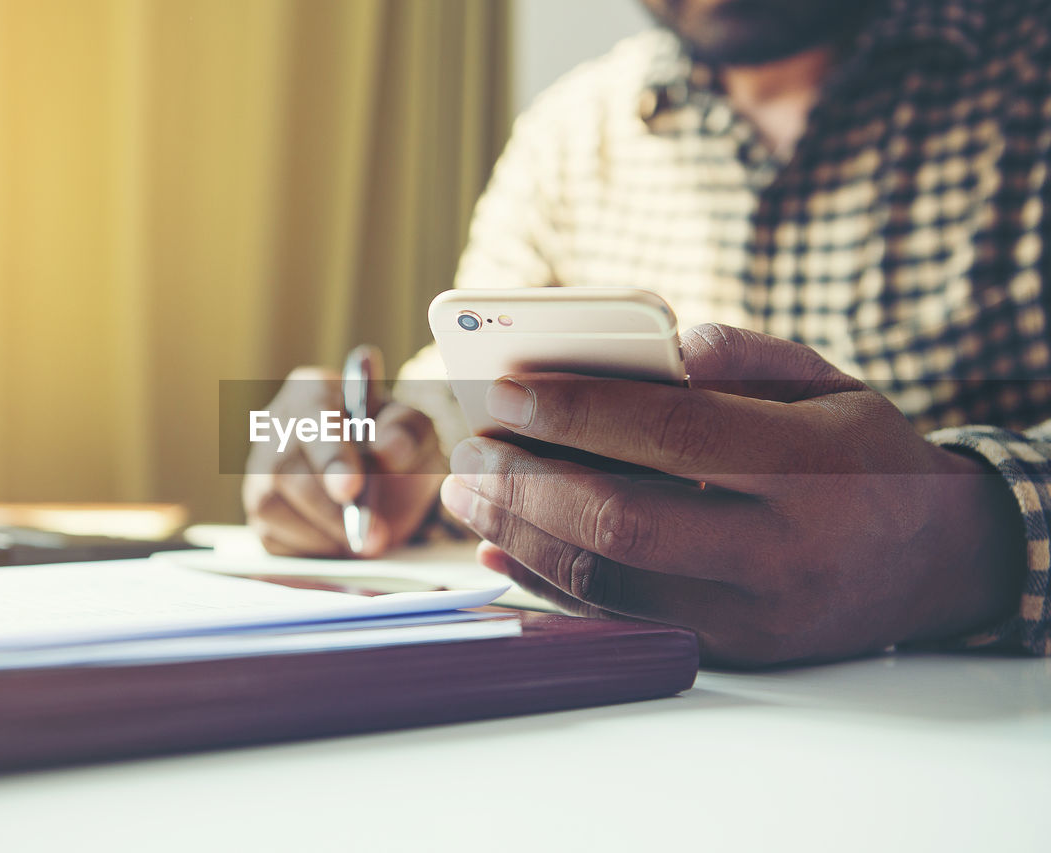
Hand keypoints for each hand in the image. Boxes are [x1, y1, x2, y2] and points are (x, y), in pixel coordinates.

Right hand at [243, 367, 446, 556]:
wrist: (386, 485)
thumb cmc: (393, 447)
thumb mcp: (415, 432)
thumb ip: (408, 432)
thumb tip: (389, 448)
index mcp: (312, 392)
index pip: (311, 419)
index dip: (329, 457)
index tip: (351, 490)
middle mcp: (275, 427)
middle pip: (284, 469)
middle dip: (330, 510)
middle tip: (373, 536)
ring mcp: (260, 471)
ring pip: (271, 506)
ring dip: (323, 533)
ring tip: (368, 543)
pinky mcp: (260, 513)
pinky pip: (271, 538)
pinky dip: (312, 550)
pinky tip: (342, 546)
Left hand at [440, 324, 1026, 666]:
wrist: (938, 562)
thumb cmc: (866, 456)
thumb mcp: (831, 385)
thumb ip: (747, 356)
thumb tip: (660, 346)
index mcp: (809, 466)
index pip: (671, 433)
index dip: (576, 411)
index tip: (505, 391)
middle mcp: (781, 550)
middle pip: (623, 521)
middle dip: (527, 482)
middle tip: (470, 448)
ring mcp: (755, 614)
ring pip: (611, 582)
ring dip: (521, 534)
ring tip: (468, 492)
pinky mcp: (734, 651)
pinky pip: (622, 620)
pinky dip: (550, 583)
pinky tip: (501, 546)